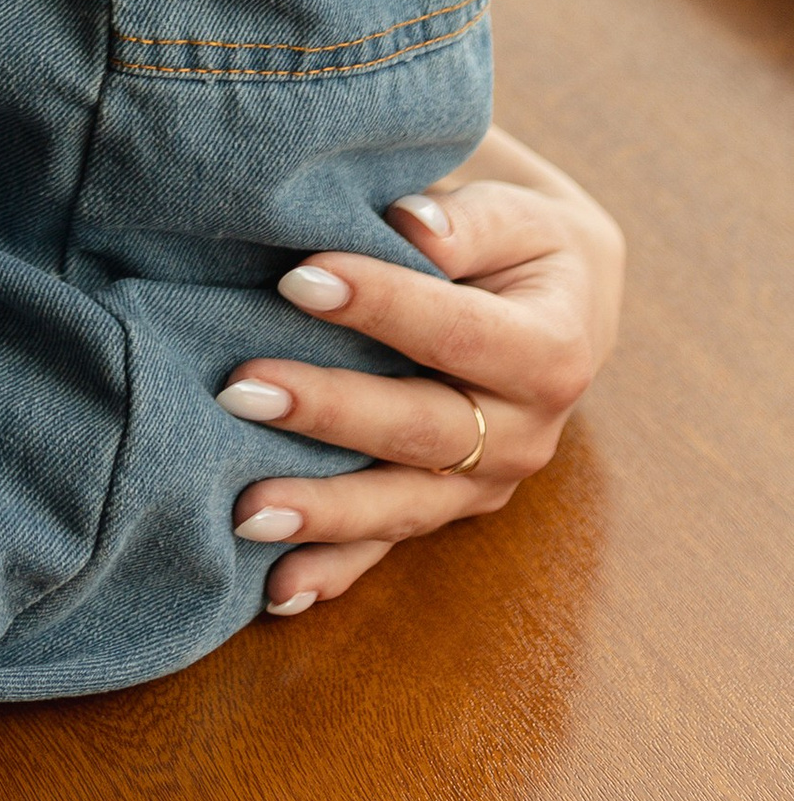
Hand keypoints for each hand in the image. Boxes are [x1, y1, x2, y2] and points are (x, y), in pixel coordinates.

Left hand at [217, 128, 623, 611]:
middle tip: (239, 388)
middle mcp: (526, 433)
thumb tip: (413, 225)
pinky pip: (388, 546)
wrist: (559, 300)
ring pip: (403, 505)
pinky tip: (277, 590)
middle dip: (330, 413)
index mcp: (551, 350)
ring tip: (245, 509)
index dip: (381, 303)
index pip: (457, 330)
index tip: (297, 275)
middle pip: (423, 429)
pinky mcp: (447, 508)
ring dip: (323, 512)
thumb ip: (468, 221)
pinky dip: (333, 571)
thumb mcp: (514, 210)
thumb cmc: (520, 240)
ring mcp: (487, 484)